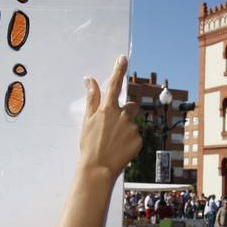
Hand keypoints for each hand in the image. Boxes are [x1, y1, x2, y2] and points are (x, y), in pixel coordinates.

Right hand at [78, 56, 140, 176]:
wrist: (98, 168)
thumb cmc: (89, 145)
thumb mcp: (87, 120)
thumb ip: (92, 98)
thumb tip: (90, 79)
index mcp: (107, 109)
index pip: (114, 84)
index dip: (118, 70)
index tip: (123, 58)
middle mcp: (122, 115)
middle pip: (130, 106)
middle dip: (126, 112)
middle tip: (114, 127)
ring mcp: (132, 127)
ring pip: (132, 123)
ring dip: (126, 129)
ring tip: (114, 142)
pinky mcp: (139, 139)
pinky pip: (136, 136)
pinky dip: (130, 141)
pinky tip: (120, 149)